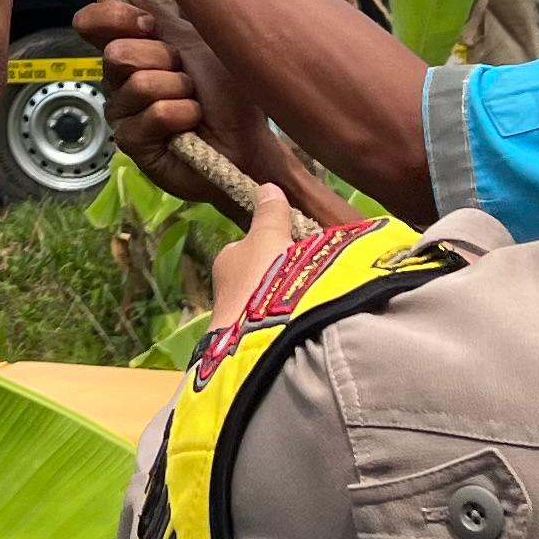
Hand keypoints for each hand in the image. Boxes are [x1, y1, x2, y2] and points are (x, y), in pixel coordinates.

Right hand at [75, 0, 269, 217]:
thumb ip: (160, 17)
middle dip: (164, 59)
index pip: (93, 24)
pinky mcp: (132, 144)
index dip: (114, 17)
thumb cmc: (228, 93)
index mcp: (132, 52)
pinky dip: (183, 115)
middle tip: (188, 77)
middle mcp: (120, 81)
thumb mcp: (197, 41)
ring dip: (180, 89)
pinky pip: (154, 114)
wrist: (248, 139)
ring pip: (139, 84)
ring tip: (194, 103)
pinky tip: (192, 126)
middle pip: (117, 52)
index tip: (149, 25)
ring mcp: (123, 114)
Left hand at [205, 180, 304, 340]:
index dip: (270, 249)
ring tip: (314, 308)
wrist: (257, 337)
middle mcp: (224, 291)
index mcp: (227, 260)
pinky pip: (270, 331)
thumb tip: (267, 187)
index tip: (293, 253)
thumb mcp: (271, 239)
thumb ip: (271, 216)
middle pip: (255, 280)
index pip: (246, 249)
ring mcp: (233, 323)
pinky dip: (285, 328)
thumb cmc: (263, 278)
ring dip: (282, 307)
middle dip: (276, 281)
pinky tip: (307, 331)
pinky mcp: (247, 350)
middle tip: (309, 281)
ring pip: (262, 308)